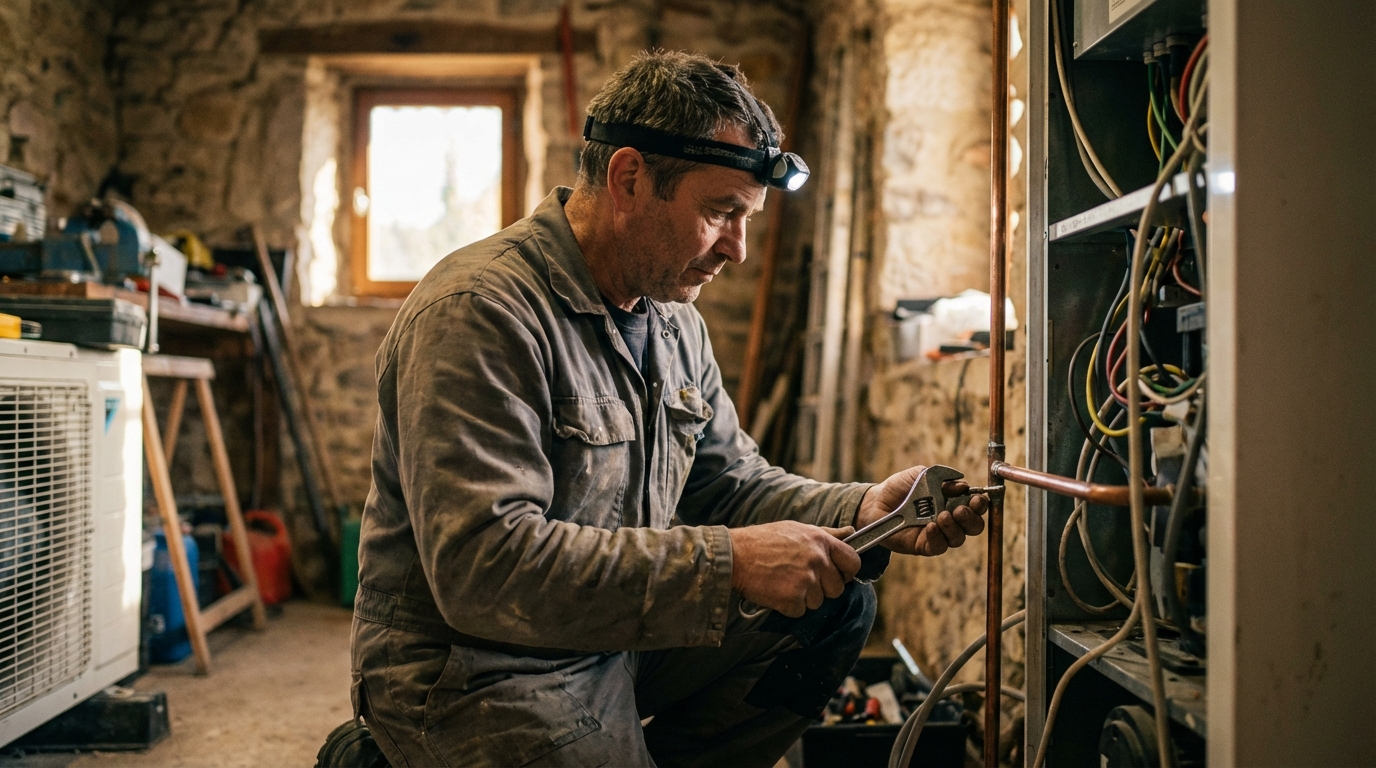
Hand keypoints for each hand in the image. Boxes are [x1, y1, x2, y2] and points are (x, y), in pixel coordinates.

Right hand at [729, 521, 860, 617]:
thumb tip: (851, 532)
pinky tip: (775, 591)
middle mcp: (817, 560)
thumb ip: (826, 533)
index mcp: (821, 541)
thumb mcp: (796, 528)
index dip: (847, 572)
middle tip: (799, 579)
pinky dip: (788, 606)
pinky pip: (800, 611)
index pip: (853, 562)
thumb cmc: (763, 541)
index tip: (838, 576)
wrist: (734, 555)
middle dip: (821, 589)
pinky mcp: (793, 598)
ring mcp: (806, 580)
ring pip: (818, 602)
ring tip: (783, 582)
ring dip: (803, 598)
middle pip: (836, 588)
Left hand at [855, 465, 987, 555]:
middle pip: (973, 527)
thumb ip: (941, 477)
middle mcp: (950, 520)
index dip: (980, 504)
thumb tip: (962, 484)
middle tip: (961, 509)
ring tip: (942, 516)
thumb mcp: (921, 475)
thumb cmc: (901, 487)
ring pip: (958, 538)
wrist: (876, 501)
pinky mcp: (924, 545)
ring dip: (954, 527)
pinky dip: (937, 537)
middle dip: (972, 518)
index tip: (977, 498)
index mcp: (953, 502)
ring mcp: (938, 534)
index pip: (975, 507)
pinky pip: (938, 547)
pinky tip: (931, 526)